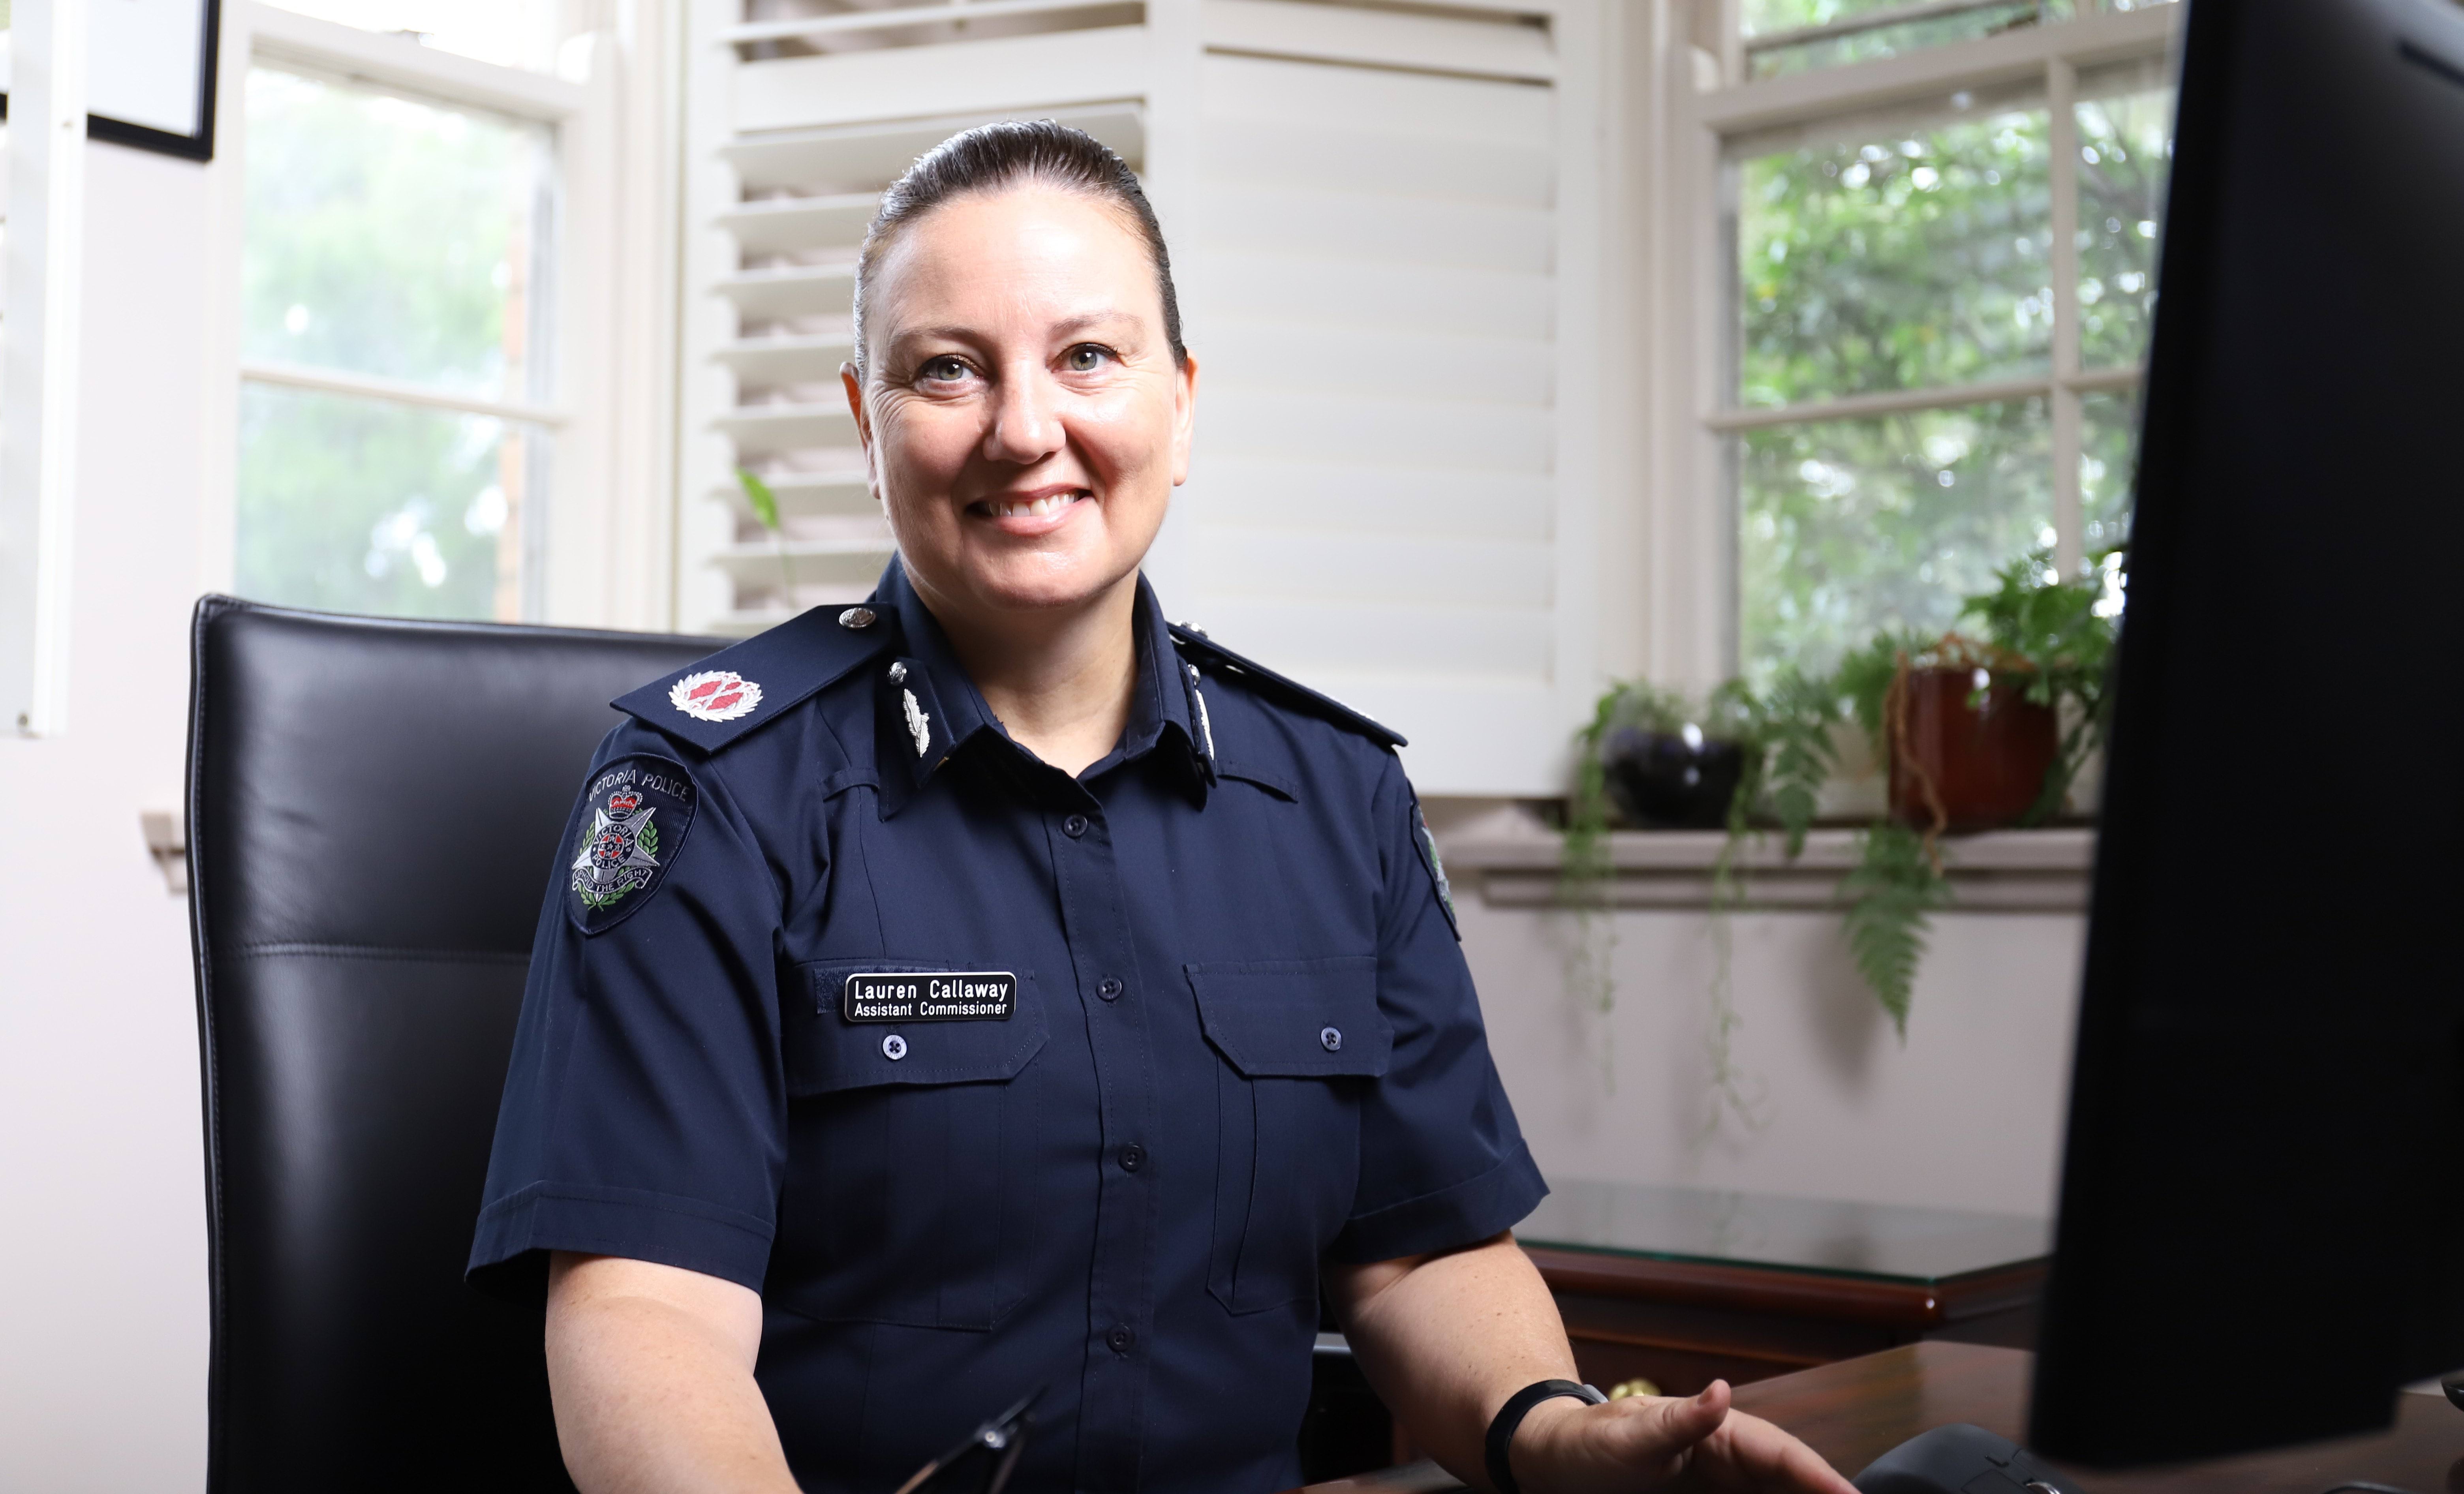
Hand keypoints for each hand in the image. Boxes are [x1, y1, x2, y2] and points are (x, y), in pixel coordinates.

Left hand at [1512, 1381, 1859, 1493]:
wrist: (1557, 1465)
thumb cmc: (1592, 1442)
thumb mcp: (1631, 1433)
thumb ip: (1680, 1418)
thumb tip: (1722, 1391)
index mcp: (1723, 1435)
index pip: (1786, 1456)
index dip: (1824, 1479)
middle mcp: (1734, 1463)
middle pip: (1794, 1484)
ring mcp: (1726, 1489)